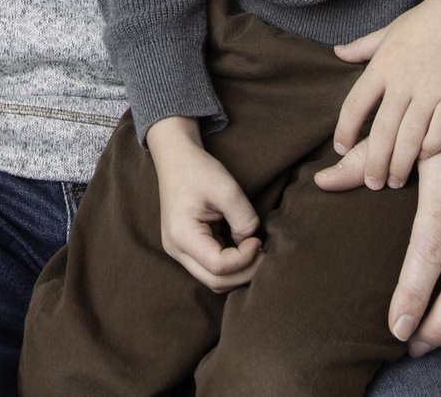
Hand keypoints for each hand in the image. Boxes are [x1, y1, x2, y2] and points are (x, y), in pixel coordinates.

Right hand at [146, 117, 260, 292]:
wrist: (176, 158)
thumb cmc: (198, 170)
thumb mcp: (227, 188)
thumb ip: (244, 219)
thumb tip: (253, 244)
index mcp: (181, 234)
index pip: (218, 266)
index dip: (245, 259)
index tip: (259, 240)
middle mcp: (176, 249)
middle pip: (215, 282)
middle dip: (245, 272)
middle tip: (264, 253)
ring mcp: (178, 251)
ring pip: (213, 280)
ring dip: (238, 272)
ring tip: (256, 252)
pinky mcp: (186, 249)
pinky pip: (211, 269)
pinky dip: (231, 266)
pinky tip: (244, 250)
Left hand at [330, 0, 440, 189]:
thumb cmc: (426, 21)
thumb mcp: (388, 31)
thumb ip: (363, 46)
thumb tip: (337, 52)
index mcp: (381, 67)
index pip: (354, 105)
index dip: (345, 130)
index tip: (340, 149)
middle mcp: (401, 82)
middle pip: (381, 131)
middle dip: (373, 162)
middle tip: (371, 183)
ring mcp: (429, 91)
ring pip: (409, 138)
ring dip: (400, 163)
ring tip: (393, 181)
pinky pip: (440, 131)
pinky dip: (431, 149)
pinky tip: (425, 160)